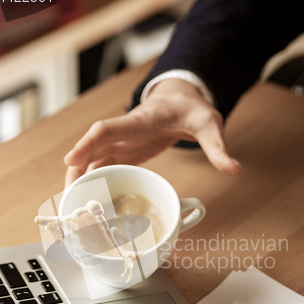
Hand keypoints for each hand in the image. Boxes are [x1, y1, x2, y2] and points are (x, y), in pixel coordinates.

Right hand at [64, 78, 241, 187]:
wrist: (181, 100)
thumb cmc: (191, 109)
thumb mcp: (209, 124)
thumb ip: (218, 147)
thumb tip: (235, 169)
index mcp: (141, 122)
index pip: (107, 129)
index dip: (87, 144)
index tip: (71, 160)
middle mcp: (126, 132)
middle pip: (93, 148)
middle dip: (78, 169)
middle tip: (69, 195)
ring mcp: (123, 142)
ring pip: (95, 159)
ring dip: (82, 179)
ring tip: (73, 203)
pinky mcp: (126, 151)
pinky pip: (104, 165)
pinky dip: (94, 181)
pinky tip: (89, 198)